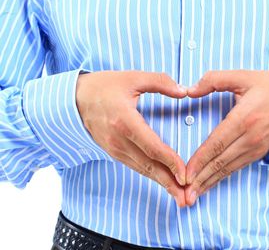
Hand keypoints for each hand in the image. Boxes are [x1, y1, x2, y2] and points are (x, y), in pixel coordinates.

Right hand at [76, 70, 187, 206]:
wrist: (74, 98)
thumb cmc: (103, 86)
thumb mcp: (133, 78)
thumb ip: (161, 82)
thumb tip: (184, 91)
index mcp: (125, 121)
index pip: (152, 147)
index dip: (170, 162)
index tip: (185, 174)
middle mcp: (118, 140)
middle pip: (148, 165)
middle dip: (169, 182)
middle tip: (187, 198)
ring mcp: (114, 148)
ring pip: (142, 169)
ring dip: (161, 183)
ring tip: (178, 195)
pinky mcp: (113, 151)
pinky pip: (135, 166)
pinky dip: (150, 175)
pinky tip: (162, 181)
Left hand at [184, 70, 268, 205]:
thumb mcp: (242, 76)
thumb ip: (213, 80)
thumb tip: (189, 90)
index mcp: (243, 118)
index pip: (216, 143)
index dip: (199, 160)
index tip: (185, 173)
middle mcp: (250, 137)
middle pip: (220, 162)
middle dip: (201, 179)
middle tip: (184, 195)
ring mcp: (257, 147)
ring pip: (228, 168)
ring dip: (210, 182)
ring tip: (194, 195)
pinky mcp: (260, 152)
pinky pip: (238, 167)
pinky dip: (223, 177)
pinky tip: (212, 182)